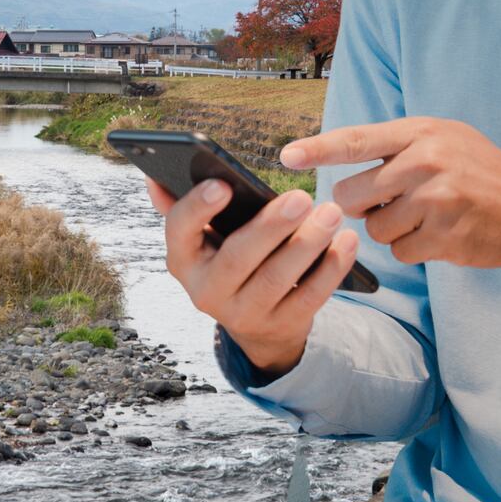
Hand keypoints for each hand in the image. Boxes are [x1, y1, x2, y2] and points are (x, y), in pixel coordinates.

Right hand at [146, 177, 358, 376]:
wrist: (257, 324)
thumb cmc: (227, 260)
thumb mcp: (202, 240)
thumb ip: (182, 207)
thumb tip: (154, 176)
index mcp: (182, 259)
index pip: (180, 232)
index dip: (198, 209)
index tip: (222, 184)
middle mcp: (206, 291)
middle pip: (237, 257)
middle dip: (270, 226)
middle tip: (301, 196)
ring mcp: (243, 313)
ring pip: (276, 278)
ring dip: (307, 244)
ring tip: (331, 213)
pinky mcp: (281, 325)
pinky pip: (309, 297)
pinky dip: (331, 269)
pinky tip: (346, 242)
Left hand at [282, 117, 500, 295]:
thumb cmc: (477, 174)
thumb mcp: (442, 141)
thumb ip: (393, 148)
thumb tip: (333, 164)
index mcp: (421, 132)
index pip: (355, 140)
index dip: (317, 148)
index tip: (285, 156)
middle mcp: (426, 161)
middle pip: (350, 194)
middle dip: (360, 205)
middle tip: (391, 201)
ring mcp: (436, 199)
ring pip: (372, 227)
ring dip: (390, 229)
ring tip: (425, 216)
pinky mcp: (445, 235)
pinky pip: (398, 250)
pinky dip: (412, 249)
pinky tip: (438, 235)